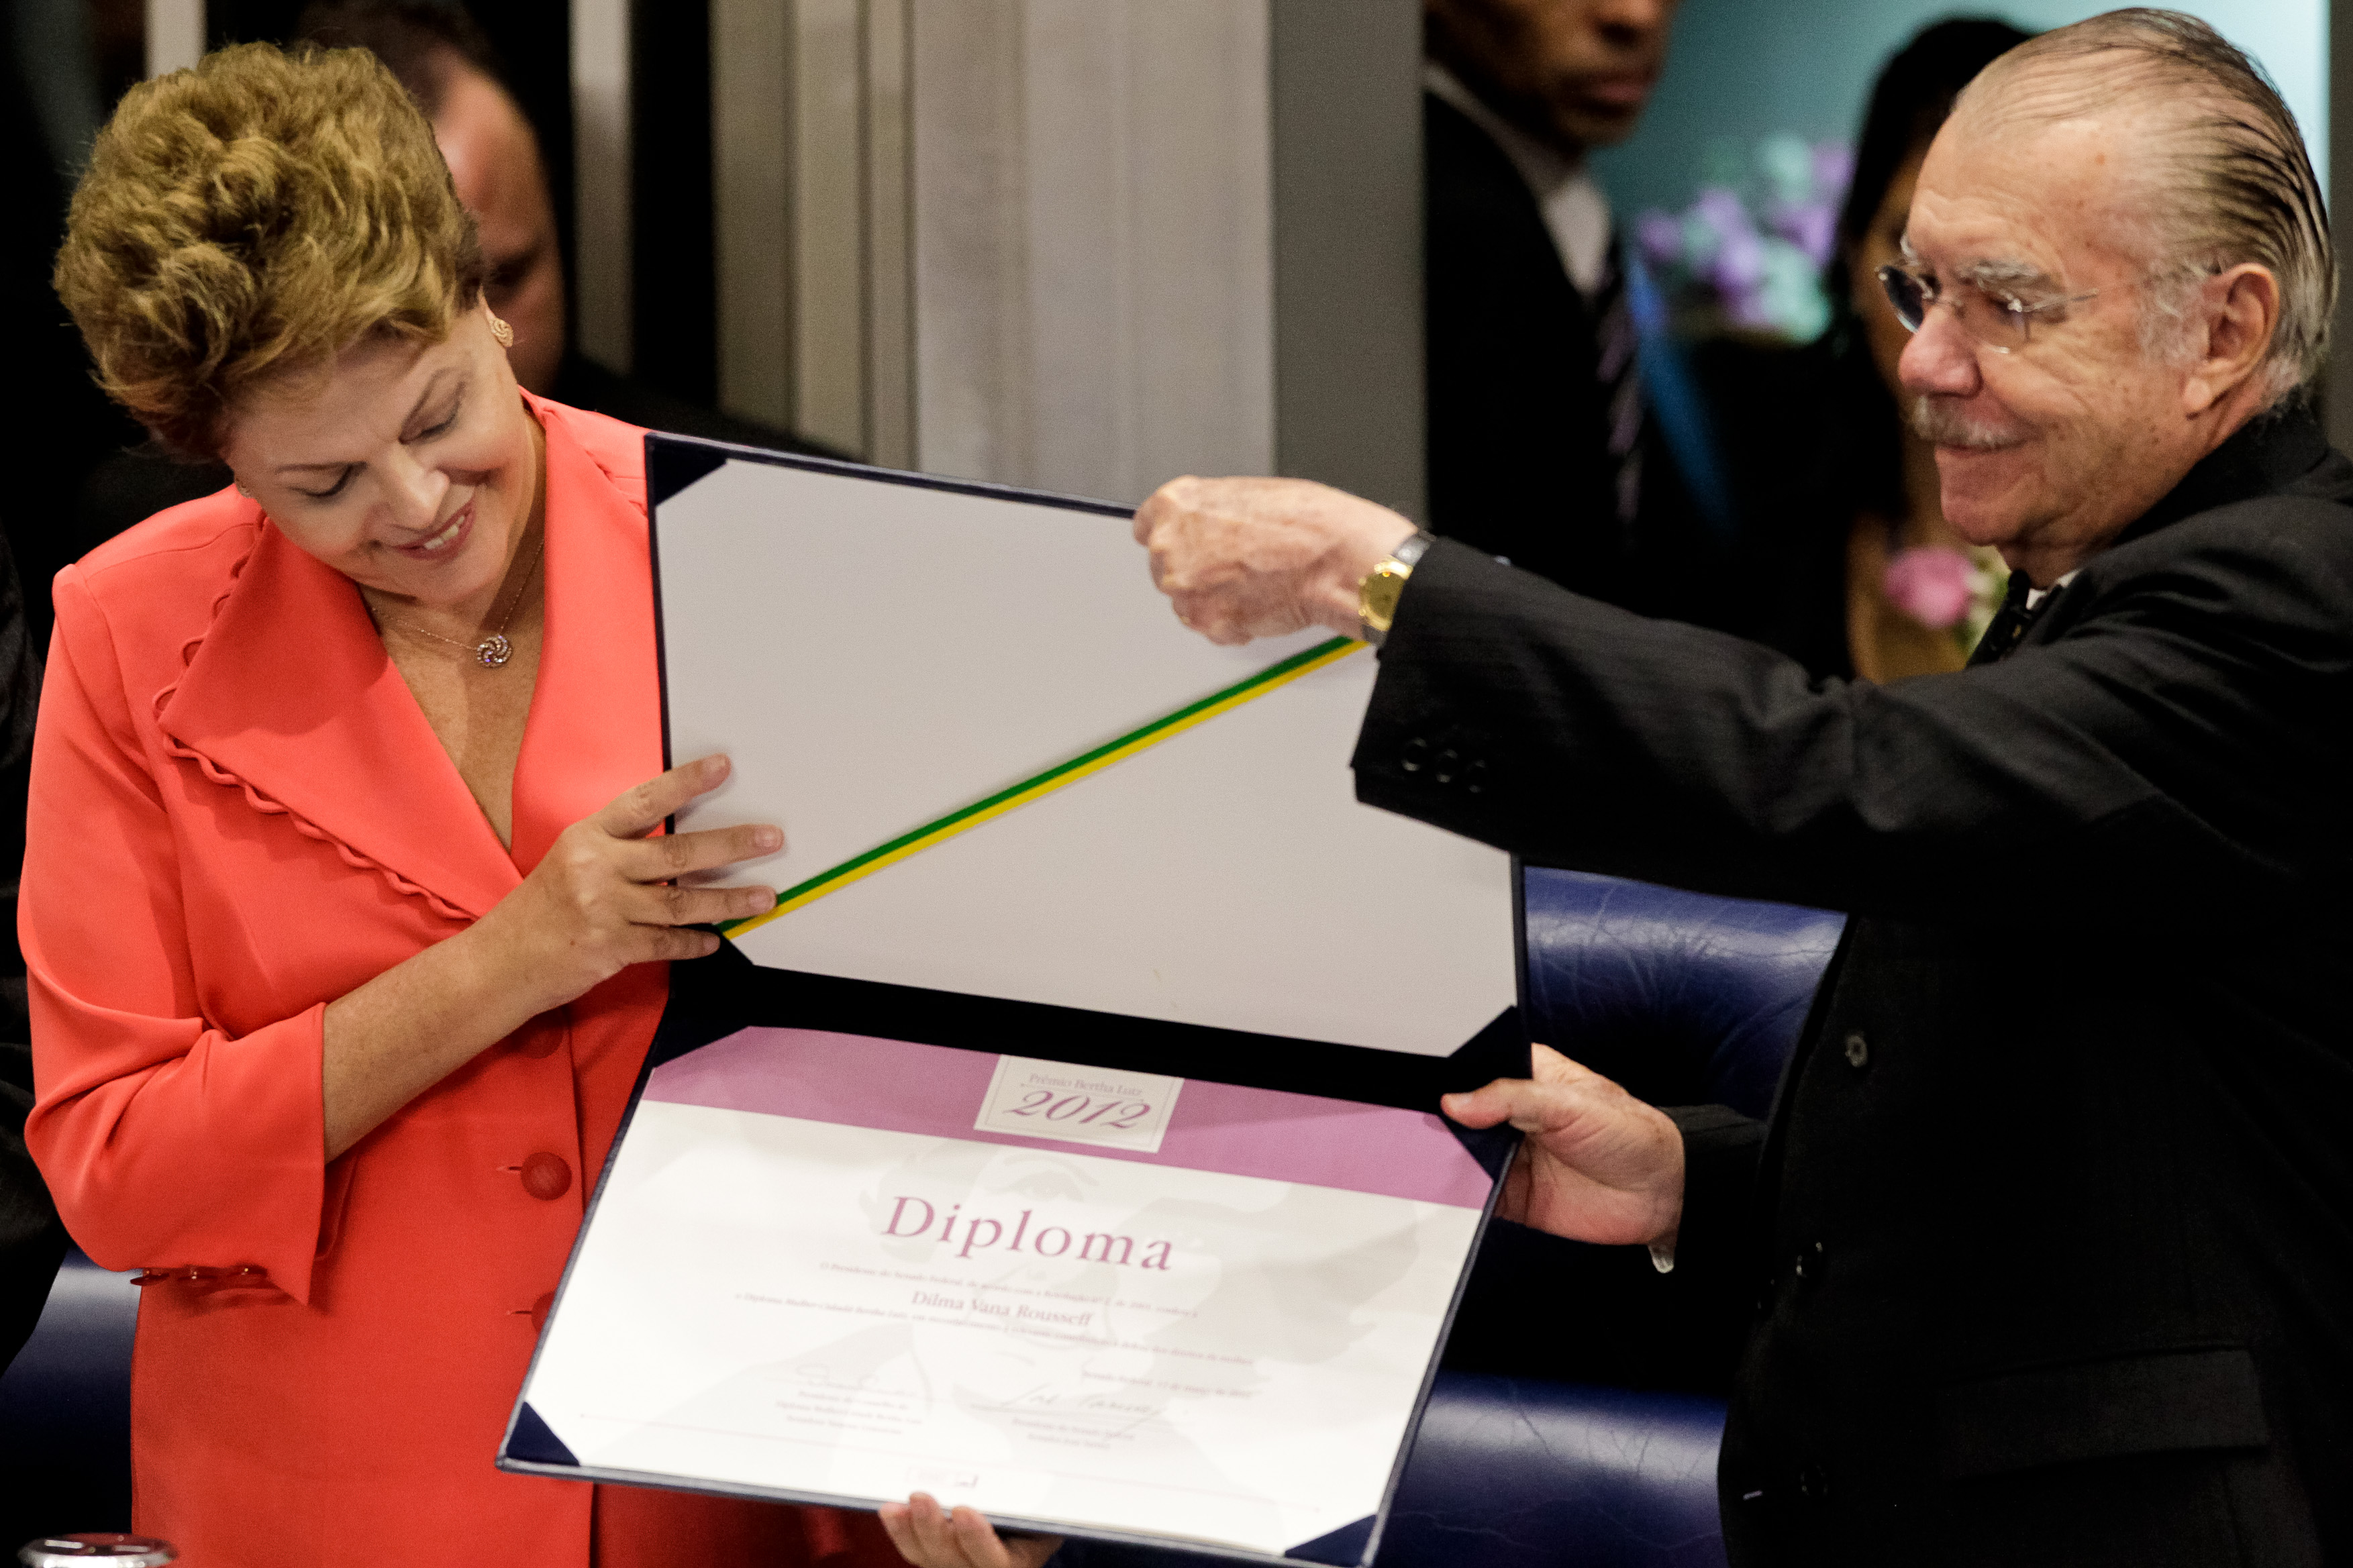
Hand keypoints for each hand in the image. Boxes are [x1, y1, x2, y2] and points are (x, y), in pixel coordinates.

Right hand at [471, 753, 779, 1016]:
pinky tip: (716, 940)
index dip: (686, 782)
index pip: (645, 801)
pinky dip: (695, 942)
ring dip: (730, 901)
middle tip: (771, 838)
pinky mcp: (611, 948)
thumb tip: (683, 845)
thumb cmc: (541, 909)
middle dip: (732, 845)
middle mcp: (597, 867)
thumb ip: (619, 850)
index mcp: (588, 835)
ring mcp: (604, 909)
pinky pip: (667, 943)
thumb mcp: (571, 861)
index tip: (723, 766)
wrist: (499, 962)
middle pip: (678, 851)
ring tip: (765, 897)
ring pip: (682, 902)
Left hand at [878, 1494, 1061, 1567]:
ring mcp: (958, 1563)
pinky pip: (916, 1549)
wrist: (1034, 1513)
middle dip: (933, 1529)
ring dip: (909, 1531)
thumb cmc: (1044, 1503)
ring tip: (894, 1507)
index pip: (996, 1560)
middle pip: (953, 1560)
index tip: (963, 1511)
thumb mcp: (1049, 1499)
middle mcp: (985, 1567)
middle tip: (920, 1496)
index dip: (977, 1539)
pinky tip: (890, 1511)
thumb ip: (1036, 1487)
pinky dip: (901, 1530)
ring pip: (928, 1556)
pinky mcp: (937, 1553)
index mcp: (1020, 1558)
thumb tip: (1035, 1444)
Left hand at [1133, 475, 1417, 644]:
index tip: (1185, 545)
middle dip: (1196, 570)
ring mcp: (1185, 588)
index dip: (1174, 537)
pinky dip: (1230, 622)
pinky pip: (1210, 628)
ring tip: (1254, 583)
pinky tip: (1259, 601)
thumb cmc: (1304, 521)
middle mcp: (1170, 546)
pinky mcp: (1206, 622)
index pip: (1146, 526)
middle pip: (1165, 568)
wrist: (1333, 556)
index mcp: (1176, 505)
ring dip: (1212, 599)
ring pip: (1186, 601)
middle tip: (1235, 566)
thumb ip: (1209, 513)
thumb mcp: (1245, 494)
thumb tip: (1206, 528)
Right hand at [1441, 1045, 1684, 1247]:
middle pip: (1461, 1117)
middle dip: (1441, 1125)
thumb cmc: (1631, 1134)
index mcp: (1527, 1078)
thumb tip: (1458, 1102)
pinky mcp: (1513, 1196)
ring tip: (1423, 1161)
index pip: (1476, 1070)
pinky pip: (1475, 1195)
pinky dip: (1460, 1197)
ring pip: (1462, 1156)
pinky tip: (1449, 1193)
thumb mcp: (1571, 1103)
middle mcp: (1513, 1116)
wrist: (1662, 1194)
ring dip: (1447, 1161)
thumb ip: (1512, 1098)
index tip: (1425, 1089)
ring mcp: (1510, 1157)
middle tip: (1418, 1129)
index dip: (1451, 1079)